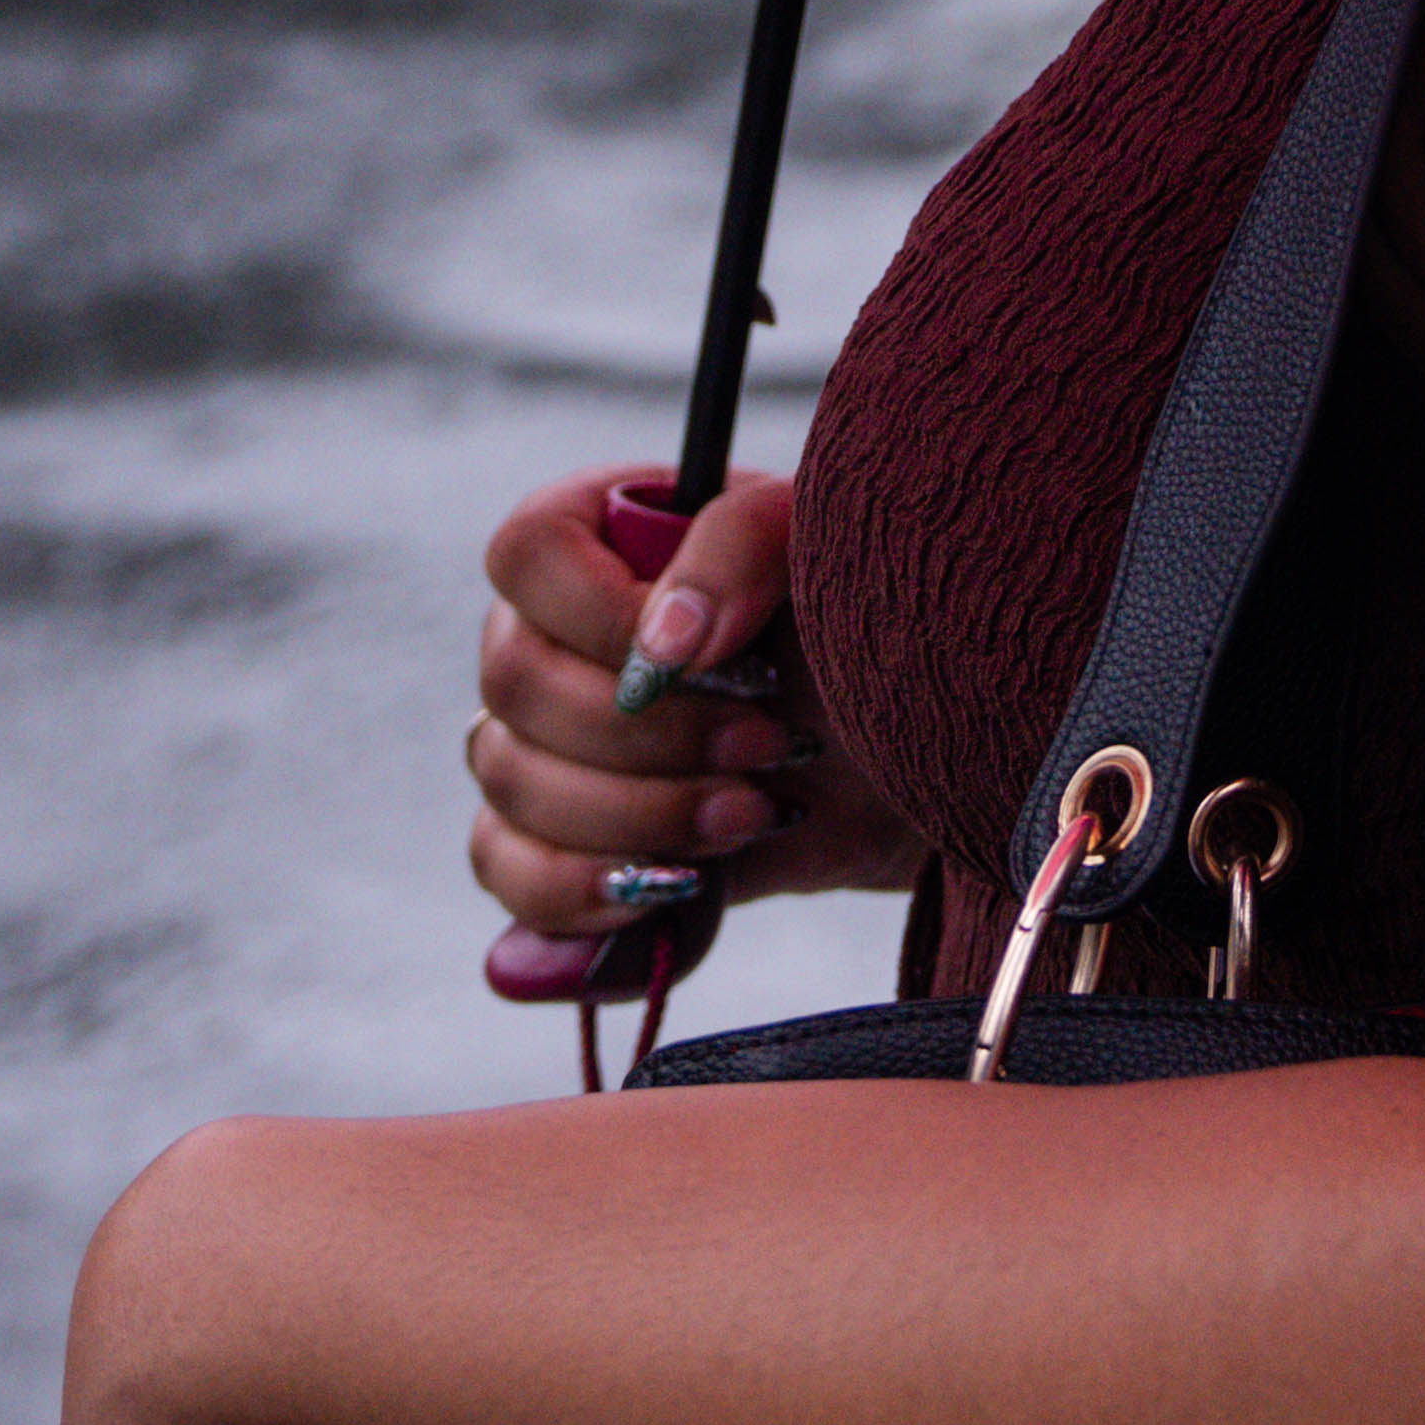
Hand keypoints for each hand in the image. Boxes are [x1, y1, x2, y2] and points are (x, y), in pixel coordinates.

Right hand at [468, 462, 913, 991]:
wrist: (914, 751)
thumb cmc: (863, 625)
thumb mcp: (823, 550)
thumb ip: (738, 550)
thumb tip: (658, 645)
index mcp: (597, 533)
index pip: (526, 555)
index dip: (600, 618)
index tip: (709, 660)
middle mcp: (547, 630)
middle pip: (514, 683)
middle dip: (652, 735)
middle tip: (770, 744)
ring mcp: (538, 739)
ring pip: (514, 786)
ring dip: (641, 816)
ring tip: (756, 812)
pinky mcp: (555, 839)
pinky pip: (510, 872)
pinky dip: (581, 891)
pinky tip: (677, 886)